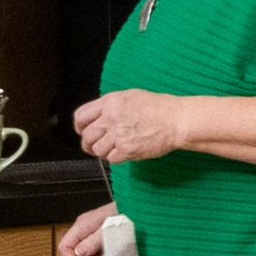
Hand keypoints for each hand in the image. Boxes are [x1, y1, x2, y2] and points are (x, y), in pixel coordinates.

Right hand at [58, 203, 119, 255]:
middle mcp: (85, 229)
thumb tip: (78, 253)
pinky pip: (100, 251)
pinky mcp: (102, 237)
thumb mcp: (107, 232)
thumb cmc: (124, 215)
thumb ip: (92, 243)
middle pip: (78, 253)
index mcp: (82, 226)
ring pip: (90, 254)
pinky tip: (118, 252)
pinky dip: (108, 255)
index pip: (65, 246)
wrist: (137, 210)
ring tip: (116, 255)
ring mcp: (93, 233)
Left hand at [72, 91, 189, 164]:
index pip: (81, 116)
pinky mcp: (127, 150)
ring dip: (103, 151)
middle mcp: (111, 118)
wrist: (177, 120)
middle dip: (88, 143)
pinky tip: (125, 151)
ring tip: (113, 148)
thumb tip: (97, 116)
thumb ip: (111, 105)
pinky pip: (111, 159)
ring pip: (97, 150)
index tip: (82, 131)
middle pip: (86, 135)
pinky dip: (116, 158)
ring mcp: (118, 135)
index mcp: (110, 102)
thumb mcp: (131, 96)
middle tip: (93, 146)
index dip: (79, 126)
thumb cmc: (159, 108)